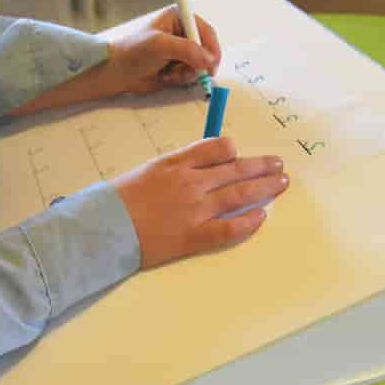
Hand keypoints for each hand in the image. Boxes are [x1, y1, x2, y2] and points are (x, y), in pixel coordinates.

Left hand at [107, 6, 221, 93]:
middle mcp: (181, 33)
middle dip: (197, 64)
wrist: (119, 72)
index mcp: (178, 18)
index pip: (205, 31)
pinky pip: (191, 75)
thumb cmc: (132, 52)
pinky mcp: (178, 66)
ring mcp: (180, 51)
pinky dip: (181, 79)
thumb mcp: (160, 46)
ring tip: (170, 73)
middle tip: (186, 71)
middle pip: (206, 50)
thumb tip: (207, 59)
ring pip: (199, 65)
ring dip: (187, 73)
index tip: (211, 63)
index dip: (211, 48)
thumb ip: (185, 50)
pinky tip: (166, 77)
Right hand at [113, 137, 287, 268]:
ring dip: (264, 188)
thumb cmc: (117, 200)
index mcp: (176, 163)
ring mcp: (194, 209)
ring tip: (281, 183)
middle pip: (235, 169)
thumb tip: (197, 168)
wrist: (103, 229)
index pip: (215, 148)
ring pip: (239, 194)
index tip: (239, 154)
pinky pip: (229, 229)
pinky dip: (248, 223)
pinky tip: (262, 217)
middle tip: (279, 165)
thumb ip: (173, 168)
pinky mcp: (193, 236)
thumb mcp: (145, 172)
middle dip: (261, 166)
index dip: (232, 150)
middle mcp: (190, 182)